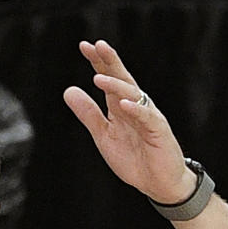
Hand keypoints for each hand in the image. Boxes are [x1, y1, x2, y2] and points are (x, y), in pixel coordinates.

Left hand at [63, 40, 195, 203]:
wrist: (158, 183)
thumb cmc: (134, 158)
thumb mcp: (103, 135)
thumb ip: (88, 114)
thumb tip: (68, 90)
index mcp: (120, 106)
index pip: (109, 78)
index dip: (98, 62)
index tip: (84, 46)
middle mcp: (135, 106)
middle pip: (122, 79)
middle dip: (110, 62)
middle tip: (97, 45)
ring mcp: (148, 117)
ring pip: (133, 95)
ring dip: (116, 85)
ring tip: (98, 78)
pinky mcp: (158, 131)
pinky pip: (146, 117)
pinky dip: (135, 109)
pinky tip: (122, 102)